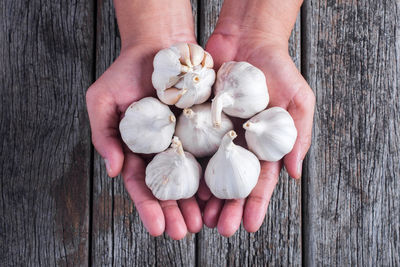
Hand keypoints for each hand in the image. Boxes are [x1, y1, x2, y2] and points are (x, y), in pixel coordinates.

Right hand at [86, 41, 202, 238]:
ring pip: (193, 177)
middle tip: (183, 233)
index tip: (156, 229)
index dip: (148, 207)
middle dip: (175, 212)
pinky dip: (215, 174)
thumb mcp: (103, 100)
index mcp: (139, 149)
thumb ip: (104, 135)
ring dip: (196, 202)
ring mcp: (186, 140)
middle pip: (170, 187)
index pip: (143, 184)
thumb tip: (114, 170)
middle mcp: (163, 150)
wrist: (160, 45)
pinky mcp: (206, 127)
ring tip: (202, 223)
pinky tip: (219, 194)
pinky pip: (212, 154)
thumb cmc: (127, 71)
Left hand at [199, 31, 314, 235]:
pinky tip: (183, 182)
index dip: (255, 204)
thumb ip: (297, 136)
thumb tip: (295, 174)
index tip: (249, 225)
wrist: (247, 39)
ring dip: (205, 194)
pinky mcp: (197, 118)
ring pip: (209, 170)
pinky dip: (188, 164)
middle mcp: (238, 143)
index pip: (260, 180)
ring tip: (199, 215)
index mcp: (262, 145)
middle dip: (227, 207)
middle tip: (219, 228)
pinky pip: (191, 143)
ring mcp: (216, 132)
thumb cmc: (278, 69)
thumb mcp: (298, 100)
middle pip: (231, 182)